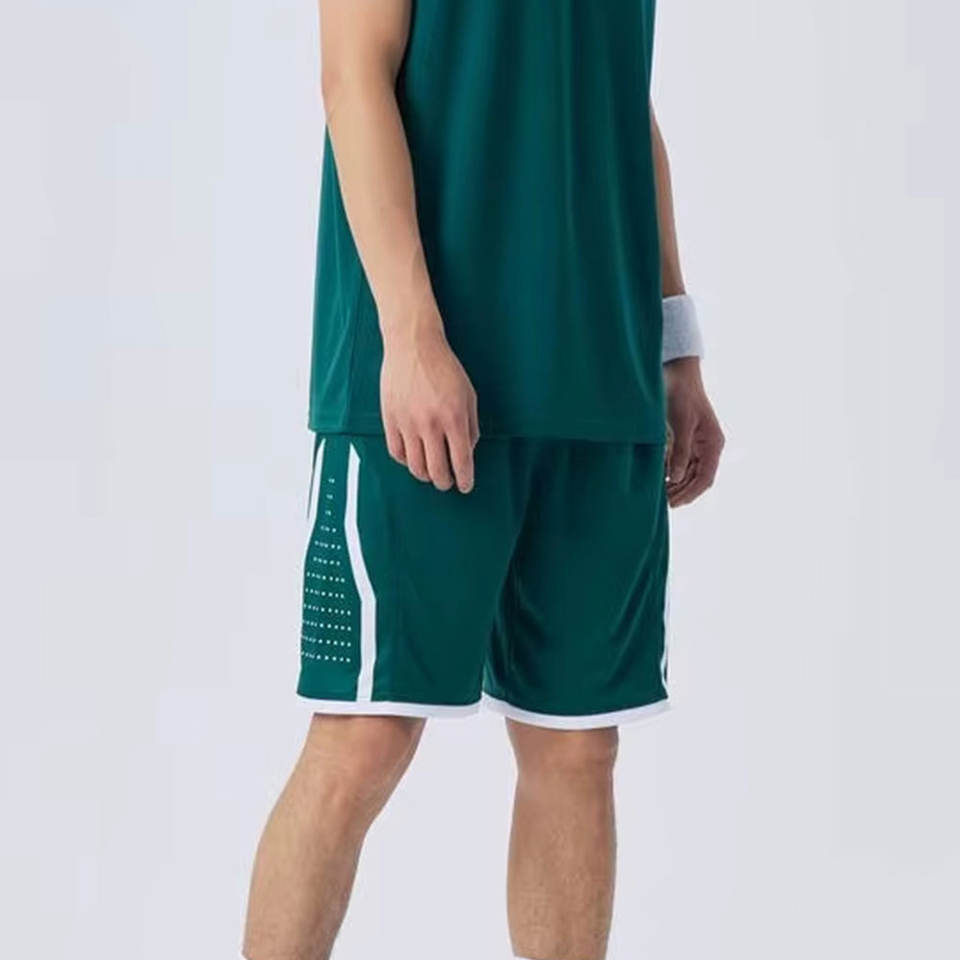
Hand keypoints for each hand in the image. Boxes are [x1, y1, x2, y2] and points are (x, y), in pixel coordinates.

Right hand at [380, 317, 478, 492]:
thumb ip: (471, 426)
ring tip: (431, 472)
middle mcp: (430, 424)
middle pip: (437, 471)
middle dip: (445, 483)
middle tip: (448, 482)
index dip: (465, 480)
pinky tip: (413, 457)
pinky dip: (406, 462)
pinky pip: (397, 453)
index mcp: (454, 418)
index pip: (461, 461)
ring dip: (425, 475)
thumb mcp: (469, 395)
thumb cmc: (445, 369)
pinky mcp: (390, 419)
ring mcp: (407, 423)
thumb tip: (467, 453)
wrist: (413, 346)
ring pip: (415, 466)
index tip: (465, 486)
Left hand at [664, 357, 724, 506]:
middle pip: (696, 478)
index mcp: (713, 444)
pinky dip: (669, 471)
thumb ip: (680, 451)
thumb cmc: (682, 394)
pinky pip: (678, 462)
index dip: (690, 493)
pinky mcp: (682, 439)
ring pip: (687, 472)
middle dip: (681, 492)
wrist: (676, 372)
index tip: (674, 503)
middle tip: (663, 503)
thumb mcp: (681, 424)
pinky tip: (658, 478)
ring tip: (659, 494)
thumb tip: (677, 478)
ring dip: (675, 484)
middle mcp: (707, 447)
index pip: (705, 478)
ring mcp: (695, 443)